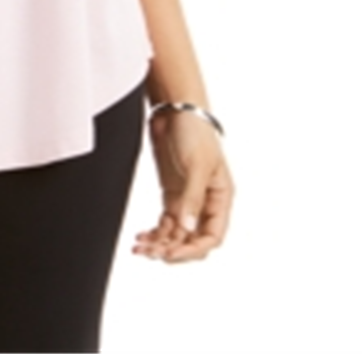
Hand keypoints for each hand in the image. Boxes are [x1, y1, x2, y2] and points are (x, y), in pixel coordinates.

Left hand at [133, 108, 232, 262]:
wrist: (175, 108)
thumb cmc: (195, 130)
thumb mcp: (196, 165)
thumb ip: (191, 197)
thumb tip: (186, 227)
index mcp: (220, 197)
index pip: (212, 236)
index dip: (193, 249)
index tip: (172, 253)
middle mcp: (205, 202)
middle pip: (192, 239)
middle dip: (173, 248)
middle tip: (151, 253)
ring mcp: (187, 198)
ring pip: (176, 233)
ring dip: (160, 243)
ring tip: (141, 248)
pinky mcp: (172, 192)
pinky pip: (165, 222)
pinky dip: (154, 232)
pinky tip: (142, 238)